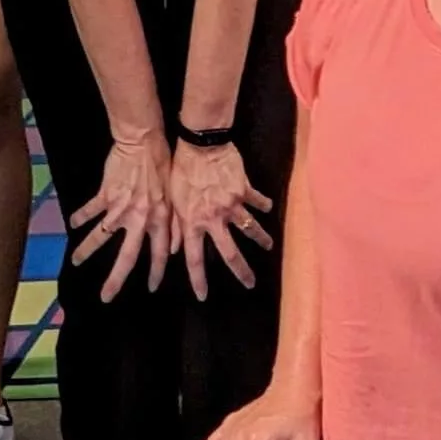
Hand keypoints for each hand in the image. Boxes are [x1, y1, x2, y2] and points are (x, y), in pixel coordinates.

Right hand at [67, 130, 175, 300]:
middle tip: (106, 297)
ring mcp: (120, 208)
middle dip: (116, 279)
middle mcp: (139, 218)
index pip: (159, 253)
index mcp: (159, 219)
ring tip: (75, 262)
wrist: (144, 141)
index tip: (151, 288)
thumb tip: (173, 248)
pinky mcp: (106, 195)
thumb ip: (174, 223)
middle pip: (127, 256)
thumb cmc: (164, 166)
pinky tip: (72, 224)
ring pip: (100, 236)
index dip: (156, 272)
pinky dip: (80, 217)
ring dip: (87, 250)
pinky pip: (90, 210)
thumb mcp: (176, 195)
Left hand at [170, 140, 274, 300]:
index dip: (199, 280)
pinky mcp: (244, 189)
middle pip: (230, 252)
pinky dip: (263, 205)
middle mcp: (215, 218)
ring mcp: (232, 205)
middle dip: (241, 271)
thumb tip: (172, 250)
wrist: (201, 143)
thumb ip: (173, 227)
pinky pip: (257, 200)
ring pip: (250, 228)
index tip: (203, 296)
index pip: (195, 259)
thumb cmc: (181, 171)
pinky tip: (268, 209)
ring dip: (261, 239)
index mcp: (194, 223)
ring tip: (269, 247)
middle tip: (251, 284)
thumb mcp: (171, 200)